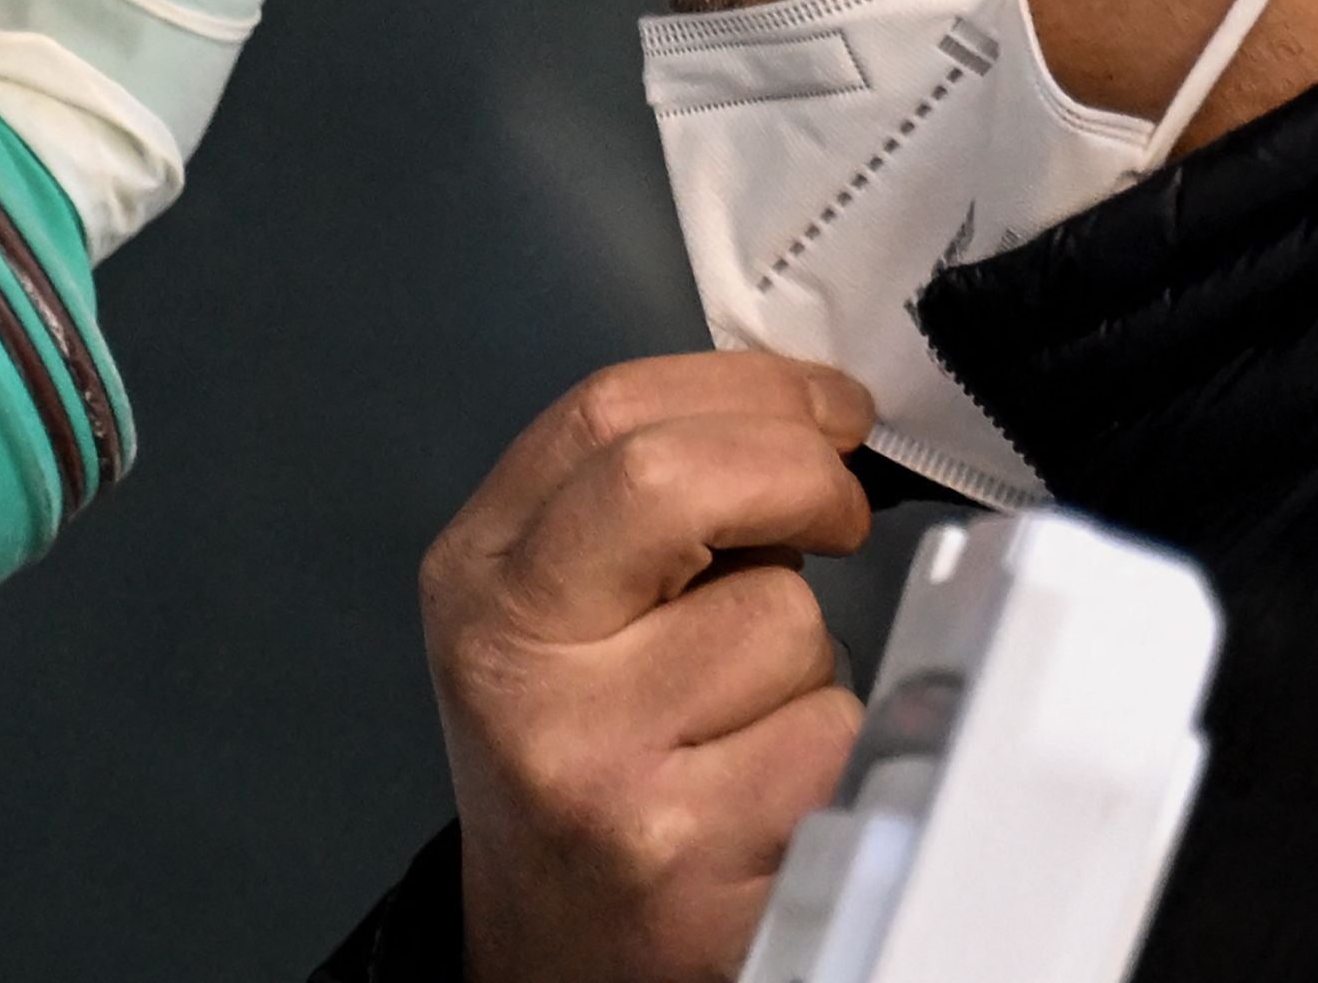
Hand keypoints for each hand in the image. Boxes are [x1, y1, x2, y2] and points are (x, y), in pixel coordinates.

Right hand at [426, 355, 876, 982]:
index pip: (610, 415)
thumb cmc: (583, 757)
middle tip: (837, 508)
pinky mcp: (679, 850)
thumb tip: (804, 413)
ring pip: (783, 621)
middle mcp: (514, 665)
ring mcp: (590, 761)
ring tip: (746, 704)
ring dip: (811, 651)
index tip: (825, 408)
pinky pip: (828, 733)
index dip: (752, 391)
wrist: (554, 946)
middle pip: (675, 482)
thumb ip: (642, 501)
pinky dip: (831, 745)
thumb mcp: (560, 609)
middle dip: (799, 472)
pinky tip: (767, 779)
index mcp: (481, 577)